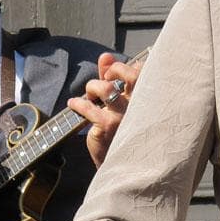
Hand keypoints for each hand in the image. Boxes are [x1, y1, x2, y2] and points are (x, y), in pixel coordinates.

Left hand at [69, 51, 143, 166]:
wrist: (122, 164)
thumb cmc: (122, 130)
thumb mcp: (121, 102)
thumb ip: (114, 77)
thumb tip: (105, 56)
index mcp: (146, 99)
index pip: (142, 71)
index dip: (126, 67)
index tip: (114, 74)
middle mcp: (139, 105)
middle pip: (129, 74)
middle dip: (113, 70)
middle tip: (104, 78)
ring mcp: (123, 115)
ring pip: (104, 88)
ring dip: (92, 87)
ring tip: (90, 95)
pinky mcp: (107, 125)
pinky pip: (87, 106)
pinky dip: (77, 103)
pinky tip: (73, 104)